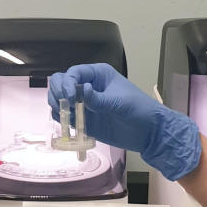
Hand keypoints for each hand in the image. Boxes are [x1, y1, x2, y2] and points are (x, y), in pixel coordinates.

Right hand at [47, 63, 201, 180]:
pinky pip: (65, 117)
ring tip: (66, 116)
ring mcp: (84, 104)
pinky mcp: (83, 120)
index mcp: (97, 75)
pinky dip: (62, 119)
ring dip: (58, 106)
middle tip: (65, 107)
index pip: (73, 73)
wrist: (148, 132)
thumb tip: (82, 90)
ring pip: (60, 100)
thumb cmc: (139, 110)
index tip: (70, 98)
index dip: (67, 84)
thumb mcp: (119, 102)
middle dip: (58, 93)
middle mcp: (87, 86)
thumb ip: (98, 98)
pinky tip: (69, 124)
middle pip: (61, 83)